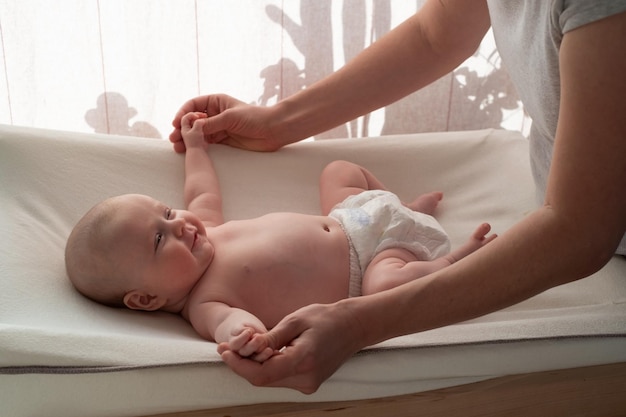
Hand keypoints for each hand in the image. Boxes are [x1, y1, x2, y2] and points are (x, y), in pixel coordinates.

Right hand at [170, 94, 287, 152]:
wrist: (273, 130)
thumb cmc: (255, 118)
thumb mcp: (230, 118)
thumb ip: (211, 123)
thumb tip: (193, 128)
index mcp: (216, 102)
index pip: (193, 105)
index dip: (183, 113)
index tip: (175, 123)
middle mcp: (216, 113)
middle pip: (193, 120)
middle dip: (182, 129)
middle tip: (174, 139)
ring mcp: (219, 127)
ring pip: (198, 133)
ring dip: (187, 139)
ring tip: (178, 147)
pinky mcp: (224, 140)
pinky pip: (207, 143)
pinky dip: (197, 146)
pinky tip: (189, 150)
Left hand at [217, 302, 365, 393]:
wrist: (355, 326)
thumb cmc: (326, 318)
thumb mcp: (296, 320)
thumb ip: (272, 337)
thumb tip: (248, 347)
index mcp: (303, 361)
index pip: (262, 375)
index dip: (239, 365)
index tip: (223, 351)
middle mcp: (306, 379)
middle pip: (264, 380)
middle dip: (242, 365)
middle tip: (224, 348)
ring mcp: (310, 384)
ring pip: (272, 381)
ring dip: (253, 367)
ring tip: (238, 349)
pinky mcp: (310, 383)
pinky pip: (282, 378)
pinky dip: (268, 368)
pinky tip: (260, 354)